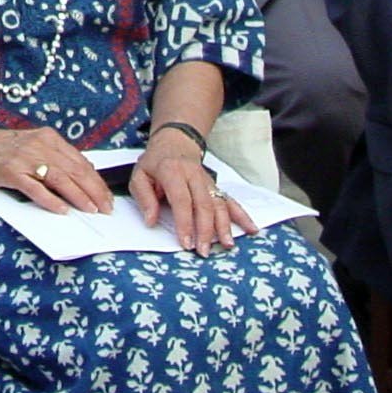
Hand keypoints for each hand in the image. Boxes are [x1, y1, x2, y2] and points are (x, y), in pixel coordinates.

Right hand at [0, 123, 112, 216]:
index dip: (96, 181)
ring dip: (78, 196)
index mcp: (48, 138)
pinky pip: (35, 188)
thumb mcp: (31, 146)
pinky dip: (51, 201)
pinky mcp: (10, 171)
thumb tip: (80, 174)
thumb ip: (53, 156)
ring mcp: (25, 158)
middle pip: (74, 170)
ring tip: (91, 210)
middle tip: (106, 208)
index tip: (107, 197)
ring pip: (60, 179)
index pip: (80, 161)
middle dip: (94, 191)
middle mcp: (39, 145)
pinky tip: (62, 210)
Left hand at [134, 131, 253, 252]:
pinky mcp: (216, 186)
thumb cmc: (154, 163)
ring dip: (224, 225)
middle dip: (205, 230)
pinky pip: (230, 201)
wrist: (174, 142)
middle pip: (204, 204)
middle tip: (203, 251)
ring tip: (227, 244)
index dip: (185, 222)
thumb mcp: (139, 175)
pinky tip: (252, 229)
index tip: (186, 242)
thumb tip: (151, 221)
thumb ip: (144, 197)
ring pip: (219, 203)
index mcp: (172, 171)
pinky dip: (242, 215)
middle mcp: (193, 176)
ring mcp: (208, 181)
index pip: (181, 199)